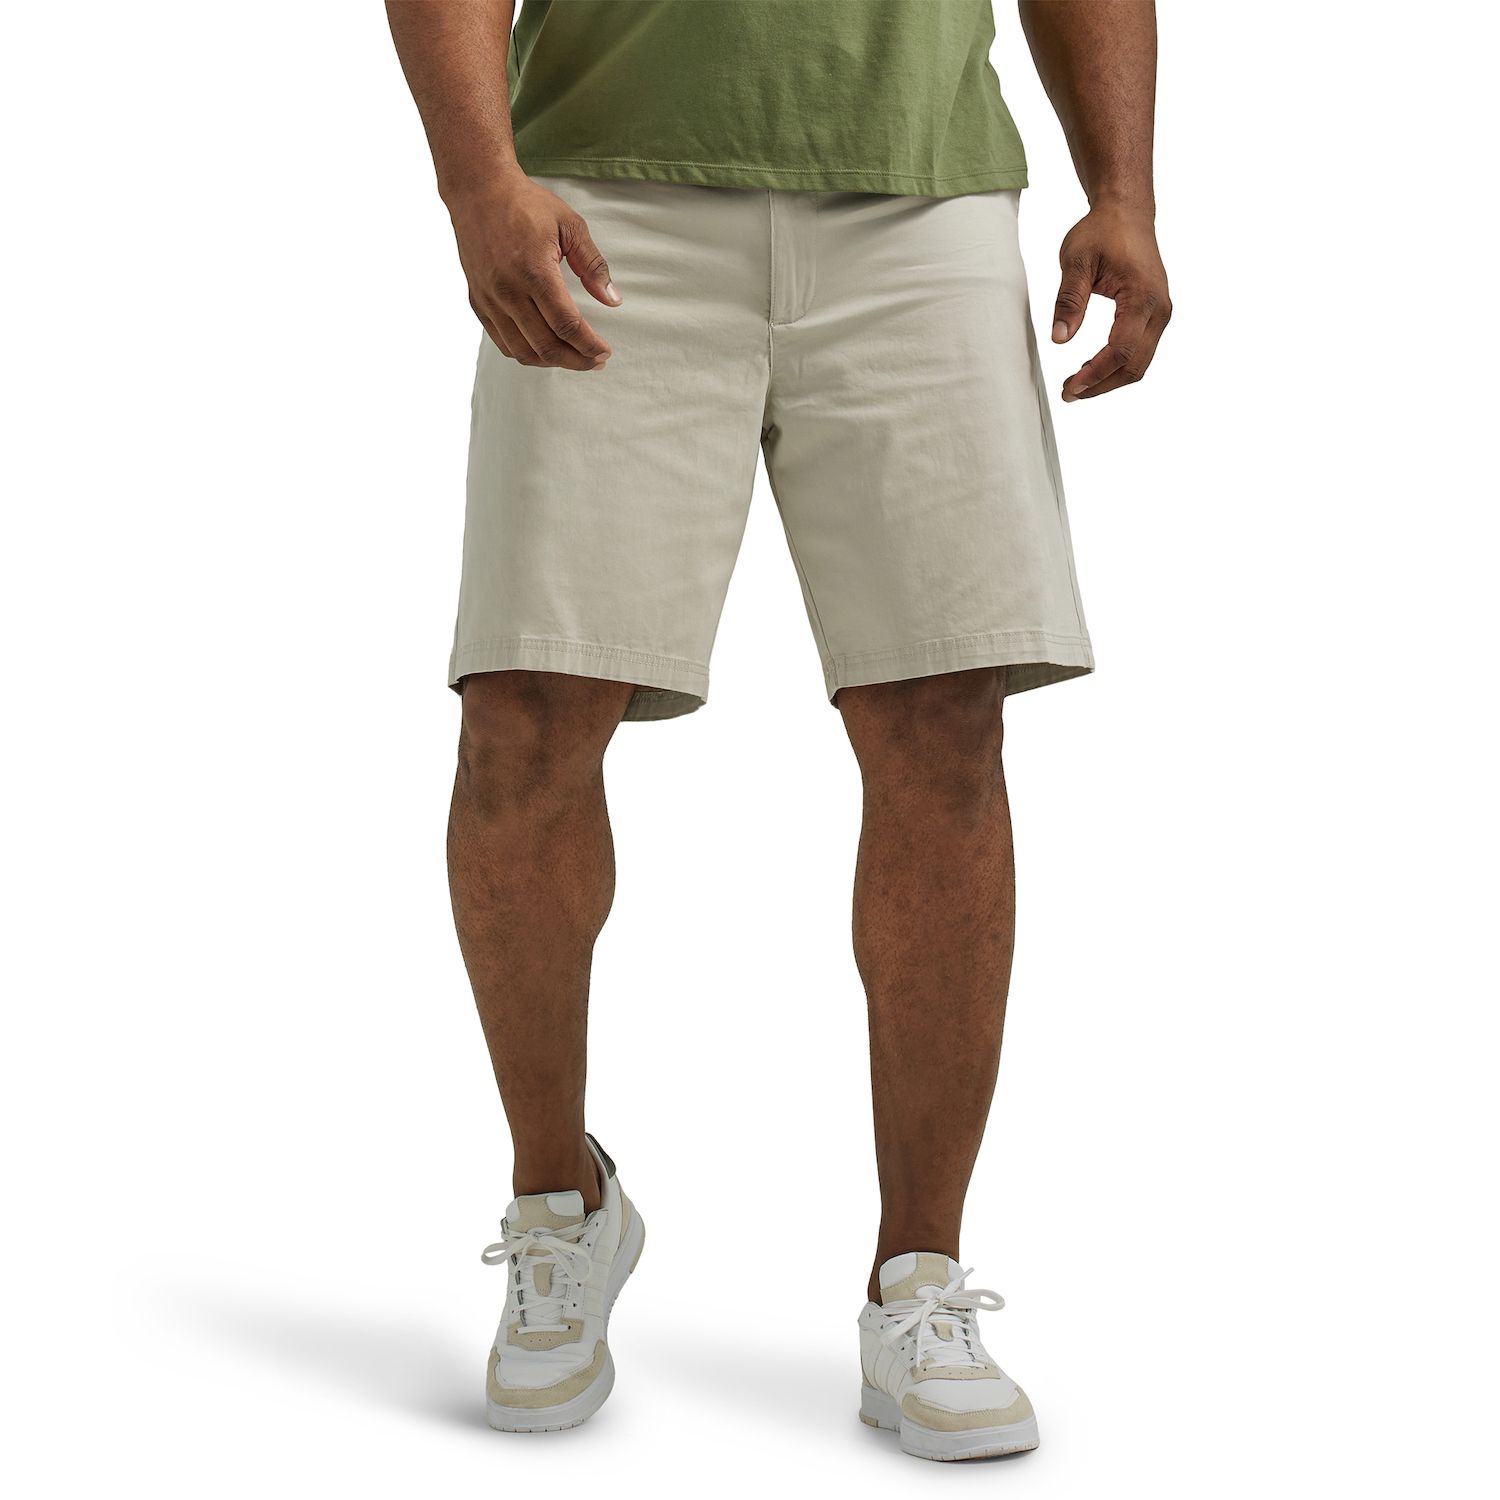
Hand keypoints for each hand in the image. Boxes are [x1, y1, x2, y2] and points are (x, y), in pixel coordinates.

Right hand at [448, 170, 620, 371]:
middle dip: (577, 360)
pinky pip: (503, 343)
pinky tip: (546, 349)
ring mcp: (489, 299)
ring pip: (524, 352)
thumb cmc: (525, 204)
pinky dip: (527, 354)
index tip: (605, 352)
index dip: (590, 345)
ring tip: (574, 357)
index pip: (567, 325)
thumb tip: (613, 300)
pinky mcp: (478, 302)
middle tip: (596, 360)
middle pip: (547, 346)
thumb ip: (593, 265)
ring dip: (553, 362)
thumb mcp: (570, 225)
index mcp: (534, 271)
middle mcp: (508, 290)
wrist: (478, 190)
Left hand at [1052, 203, 1170, 400]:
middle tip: (1068, 393)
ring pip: (1139, 363)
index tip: (1070, 387)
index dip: (1095, 374)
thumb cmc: (1103, 232)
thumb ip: (1069, 301)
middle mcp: (1159, 308)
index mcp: (1142, 296)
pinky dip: (1116, 365)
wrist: (1127, 214)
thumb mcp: (1076, 261)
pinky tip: (1089, 367)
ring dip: (1108, 379)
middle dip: (1101, 385)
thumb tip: (1059, 339)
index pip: (1120, 349)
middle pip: (1134, 364)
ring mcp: (1160, 313)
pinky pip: (1139, 350)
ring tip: (1076, 384)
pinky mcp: (1154, 315)